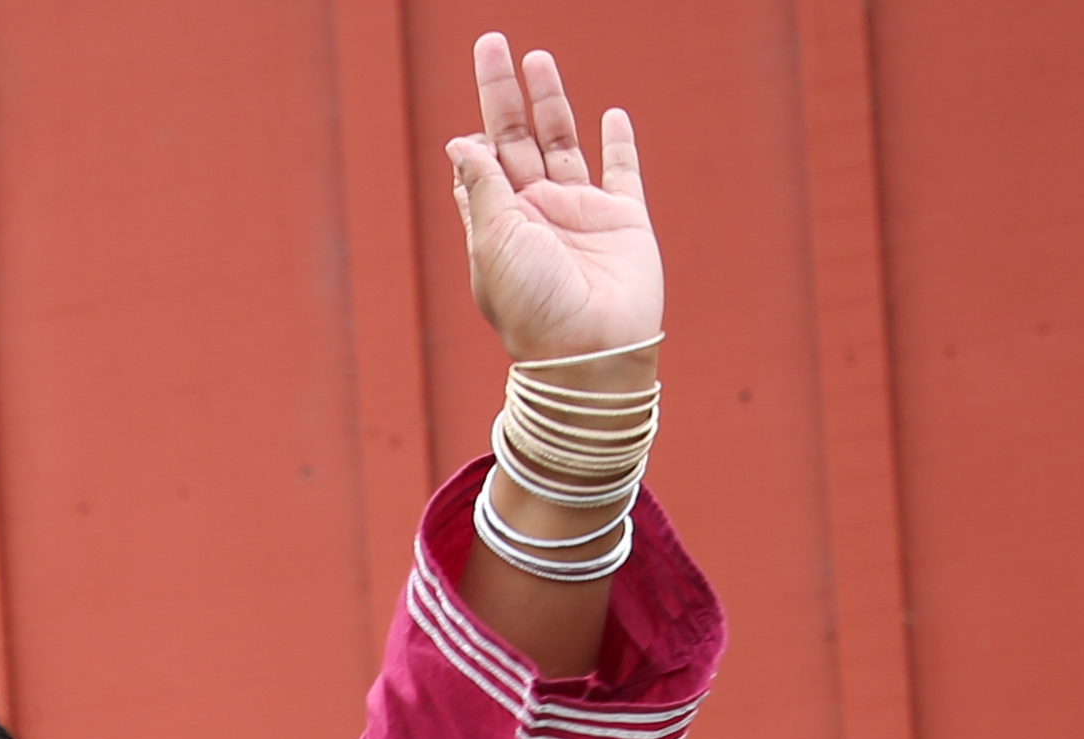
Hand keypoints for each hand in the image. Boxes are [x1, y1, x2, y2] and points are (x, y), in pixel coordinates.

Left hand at [448, 33, 657, 363]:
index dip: (471, 138)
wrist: (591, 350)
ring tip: (536, 60)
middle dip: (502, 93)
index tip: (464, 122)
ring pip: (562, 143)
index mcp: (498, 225)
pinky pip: (622, 173)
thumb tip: (459, 142)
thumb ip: (483, 187)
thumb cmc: (534, 307)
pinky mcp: (625, 221)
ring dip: (550, 101)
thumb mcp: (494, 243)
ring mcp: (580, 215)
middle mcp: (536, 215)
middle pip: (516, 138)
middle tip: (491, 43)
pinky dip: (619, 143)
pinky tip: (611, 116)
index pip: (478, 168)